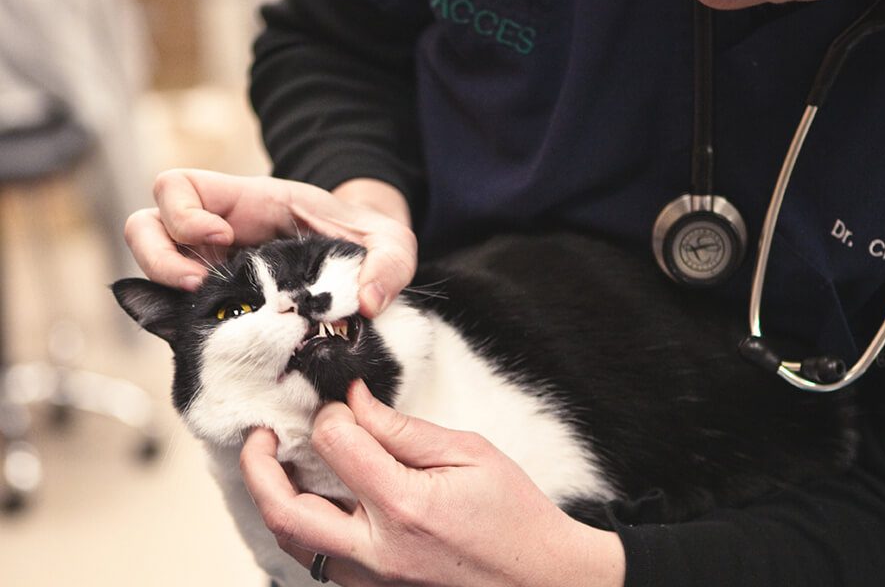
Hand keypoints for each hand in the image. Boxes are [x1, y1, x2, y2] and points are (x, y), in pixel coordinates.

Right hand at [124, 169, 415, 316]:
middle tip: (201, 285)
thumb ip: (389, 265)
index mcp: (249, 201)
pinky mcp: (218, 298)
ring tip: (204, 310)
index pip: (180, 185)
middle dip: (161, 257)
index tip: (223, 238)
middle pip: (145, 225)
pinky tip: (218, 334)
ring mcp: (212, 263)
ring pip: (151, 265)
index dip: (184, 211)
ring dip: (164, 288)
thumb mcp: (390, 243)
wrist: (367, 263)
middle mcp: (218, 229)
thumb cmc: (368, 239)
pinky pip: (174, 306)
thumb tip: (367, 303)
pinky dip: (180, 320)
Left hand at [239, 381, 625, 586]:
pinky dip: (305, 527)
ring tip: (277, 465)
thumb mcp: (469, 453)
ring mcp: (372, 579)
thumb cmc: (514, 516)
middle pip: (285, 510)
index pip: (336, 446)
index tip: (341, 401)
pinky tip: (316, 500)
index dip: (331, 414)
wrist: (540, 578)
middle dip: (258, 466)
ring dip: (274, 499)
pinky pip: (320, 560)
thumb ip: (404, 429)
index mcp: (405, 507)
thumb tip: (355, 403)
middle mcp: (378, 551)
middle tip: (259, 436)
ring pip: (294, 542)